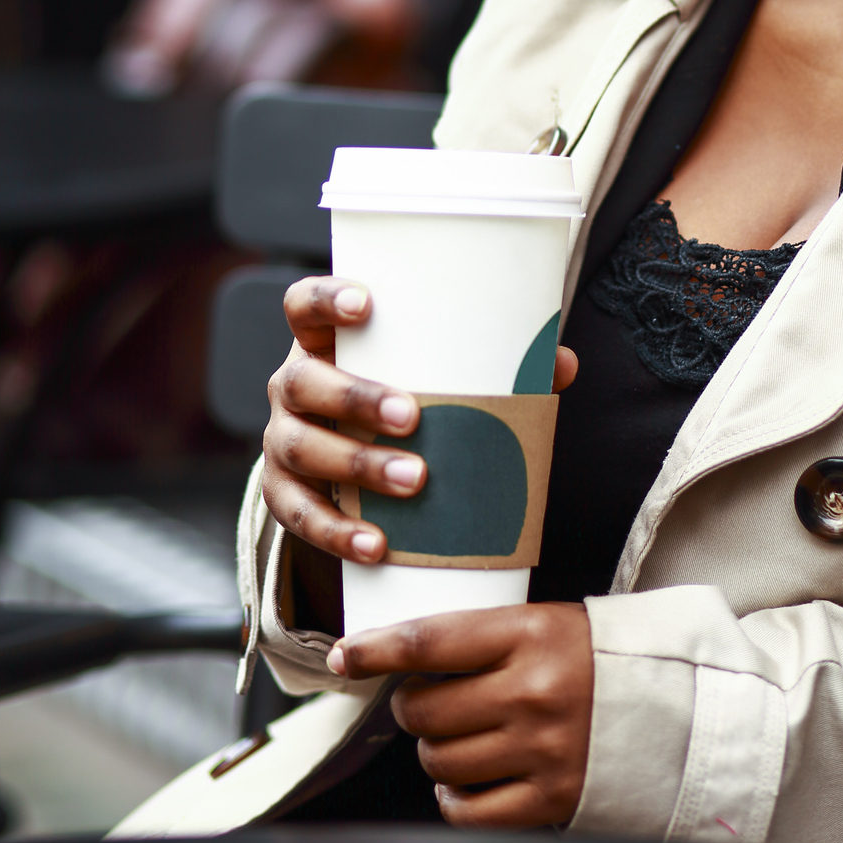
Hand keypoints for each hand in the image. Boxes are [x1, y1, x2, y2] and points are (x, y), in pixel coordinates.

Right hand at [262, 275, 576, 567]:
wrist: (347, 453)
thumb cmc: (399, 392)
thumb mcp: (430, 370)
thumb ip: (492, 362)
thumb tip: (561, 363)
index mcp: (322, 341)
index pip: (302, 304)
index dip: (326, 298)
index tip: (368, 303)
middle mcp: (292, 385)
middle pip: (304, 383)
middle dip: (356, 399)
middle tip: (414, 416)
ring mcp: (281, 439)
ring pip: (301, 449)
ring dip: (357, 466)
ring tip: (413, 480)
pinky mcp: (282, 493)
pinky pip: (299, 515)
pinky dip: (337, 532)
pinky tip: (376, 544)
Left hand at [327, 603, 594, 828]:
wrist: (673, 706)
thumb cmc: (596, 659)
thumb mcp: (546, 623)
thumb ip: (483, 638)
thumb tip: (401, 658)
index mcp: (531, 634)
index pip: (431, 640)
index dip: (377, 648)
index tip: (346, 653)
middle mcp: (532, 692)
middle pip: (425, 710)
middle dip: (411, 707)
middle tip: (427, 700)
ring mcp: (540, 750)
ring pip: (439, 760)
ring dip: (435, 750)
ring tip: (460, 736)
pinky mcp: (549, 799)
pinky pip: (466, 811)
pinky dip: (454, 798)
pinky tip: (468, 781)